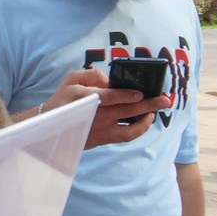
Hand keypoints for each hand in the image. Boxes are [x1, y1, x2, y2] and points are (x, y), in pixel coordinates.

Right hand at [45, 69, 173, 148]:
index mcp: (87, 100)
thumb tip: (110, 81)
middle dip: (149, 106)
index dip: (126, 96)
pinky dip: (138, 129)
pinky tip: (145, 120)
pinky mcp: (104, 139)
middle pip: (127, 112)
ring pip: (130, 130)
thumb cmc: (63, 99)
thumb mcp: (71, 79)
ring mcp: (102, 131)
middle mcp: (97, 117)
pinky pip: (126, 136)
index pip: (109, 97)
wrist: (51, 125)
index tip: (140, 94)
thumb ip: (92, 75)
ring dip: (146, 121)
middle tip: (165, 100)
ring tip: (155, 112)